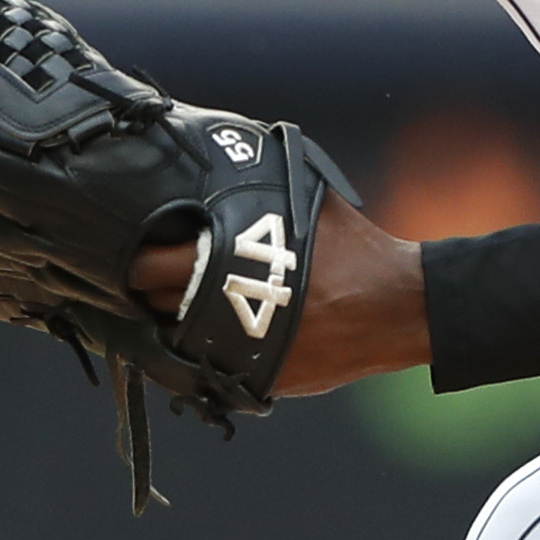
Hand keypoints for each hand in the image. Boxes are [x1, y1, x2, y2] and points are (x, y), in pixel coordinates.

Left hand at [132, 200, 427, 395]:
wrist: (398, 308)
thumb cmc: (354, 249)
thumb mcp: (304, 201)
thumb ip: (255, 188)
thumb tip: (222, 158)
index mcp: (224, 264)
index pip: (147, 268)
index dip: (140, 259)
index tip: (144, 250)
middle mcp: (220, 314)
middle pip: (153, 307)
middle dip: (152, 292)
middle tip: (162, 278)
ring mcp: (237, 355)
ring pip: (175, 343)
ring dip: (175, 323)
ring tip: (188, 303)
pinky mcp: (256, 381)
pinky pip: (209, 369)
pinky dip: (206, 351)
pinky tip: (217, 331)